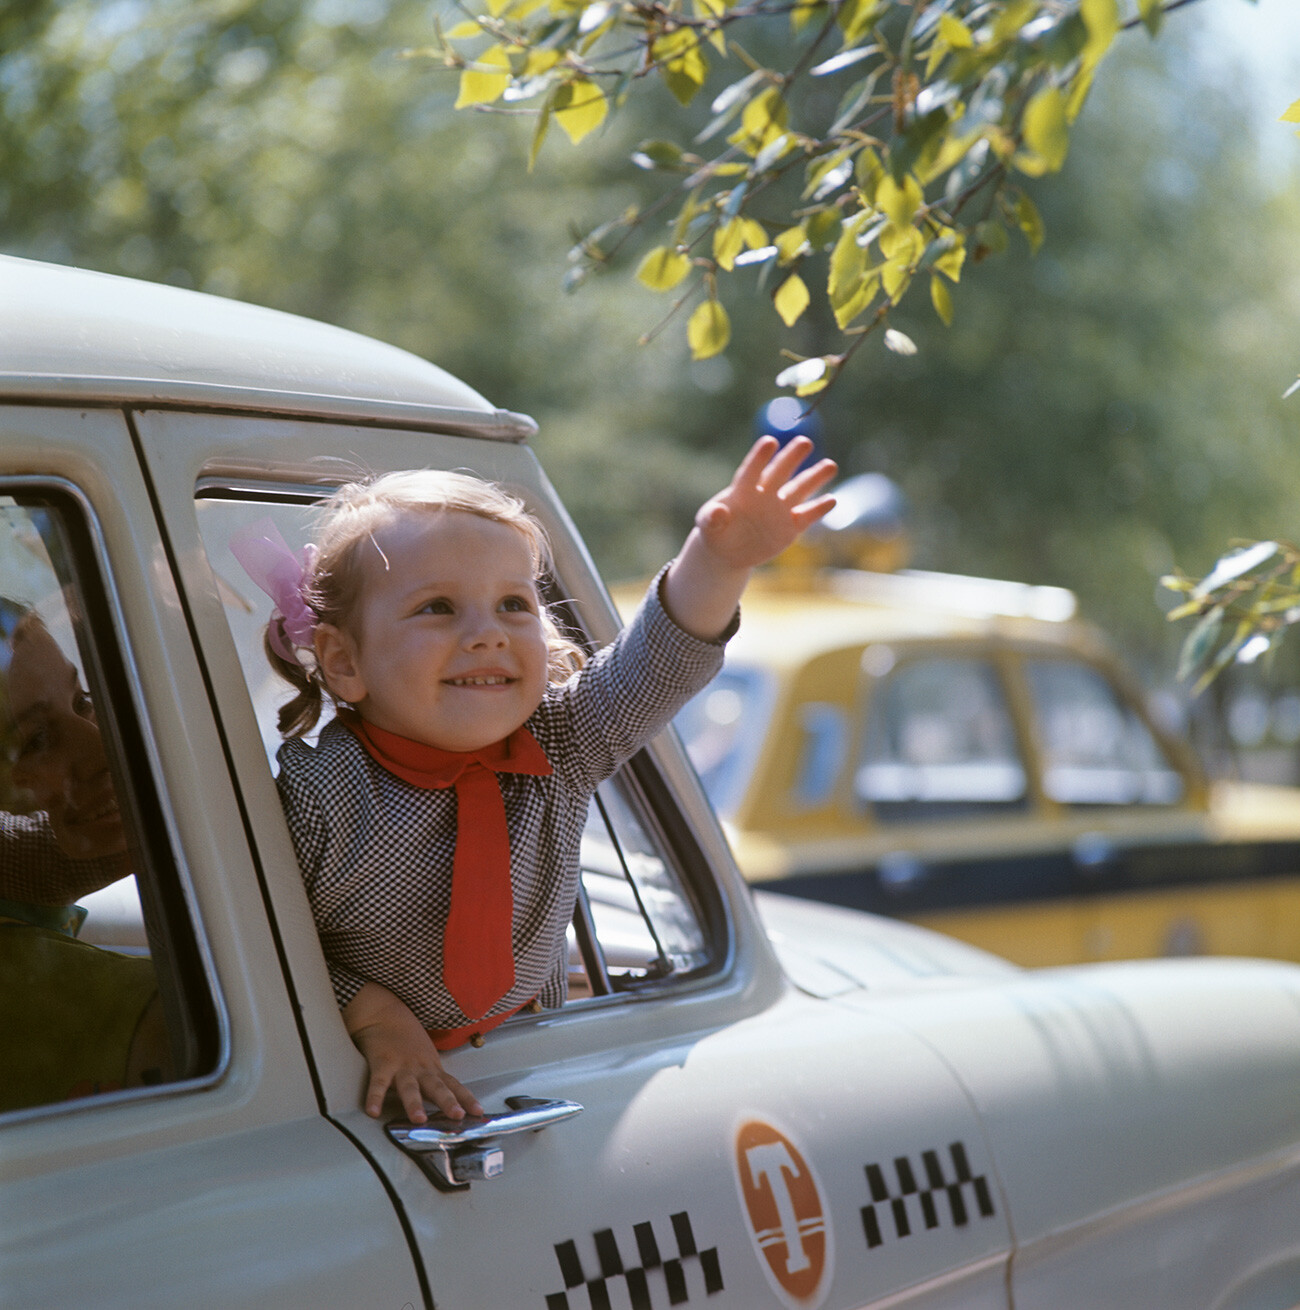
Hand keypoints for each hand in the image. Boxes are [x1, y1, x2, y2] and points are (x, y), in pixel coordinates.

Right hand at [343, 982, 483, 1122]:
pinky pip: (378, 1083)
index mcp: (432, 1068)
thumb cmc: (407, 1038)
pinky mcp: (382, 1063)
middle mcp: (420, 1068)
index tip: (479, 1113)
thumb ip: (433, 1078)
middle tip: (457, 1116)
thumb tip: (447, 1100)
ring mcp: (402, 1066)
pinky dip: (375, 1097)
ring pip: (410, 1087)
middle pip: (436, 1087)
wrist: (385, 1013)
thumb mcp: (425, 1057)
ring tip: (418, 1119)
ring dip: (414, 1103)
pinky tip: (373, 1111)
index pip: (453, 1085)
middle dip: (447, 1101)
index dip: (466, 1099)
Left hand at [661, 436, 835, 639]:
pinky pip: (807, 516)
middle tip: (805, 442)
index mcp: (742, 490)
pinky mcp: (791, 527)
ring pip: (799, 490)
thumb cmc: (715, 533)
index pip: (751, 471)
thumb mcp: (707, 527)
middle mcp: (764, 494)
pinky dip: (819, 509)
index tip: (770, 442)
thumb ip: (711, 519)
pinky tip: (831, 500)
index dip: (759, 458)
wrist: (729, 552)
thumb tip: (718, 512)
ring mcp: (779, 509)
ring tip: (830, 465)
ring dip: (814, 478)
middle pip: (780, 472)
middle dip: (792, 458)